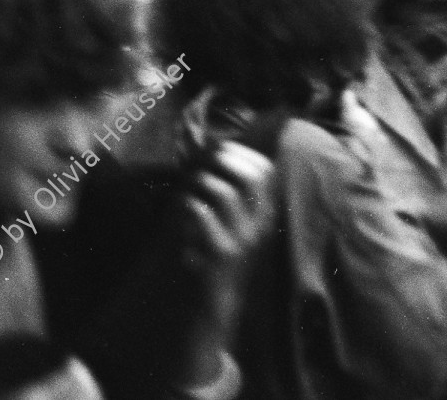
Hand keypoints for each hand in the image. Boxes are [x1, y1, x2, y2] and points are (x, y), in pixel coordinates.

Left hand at [182, 140, 275, 331]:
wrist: (216, 299)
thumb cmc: (216, 250)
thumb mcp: (229, 218)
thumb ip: (226, 187)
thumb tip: (214, 148)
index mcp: (264, 212)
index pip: (265, 169)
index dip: (239, 153)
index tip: (217, 151)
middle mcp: (259, 224)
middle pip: (249, 176)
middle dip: (221, 162)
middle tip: (200, 168)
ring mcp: (243, 239)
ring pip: (223, 192)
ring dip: (198, 183)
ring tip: (188, 193)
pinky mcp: (222, 252)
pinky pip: (201, 212)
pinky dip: (186, 204)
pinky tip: (181, 212)